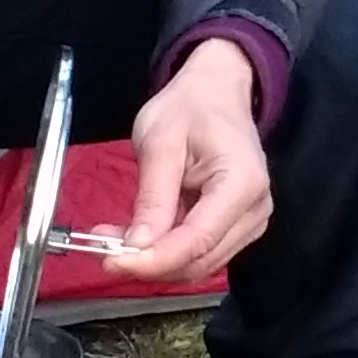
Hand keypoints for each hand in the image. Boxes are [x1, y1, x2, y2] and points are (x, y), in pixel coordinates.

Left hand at [100, 40, 272, 286]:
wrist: (217, 92)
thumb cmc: (191, 107)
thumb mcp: (160, 142)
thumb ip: (152, 197)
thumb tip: (137, 246)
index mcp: (241, 183)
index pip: (197, 240)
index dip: (153, 260)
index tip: (112, 262)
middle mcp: (254, 210)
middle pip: (199, 260)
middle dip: (150, 264)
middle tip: (103, 250)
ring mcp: (250, 221)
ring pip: (198, 265)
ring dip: (155, 261)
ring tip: (115, 239)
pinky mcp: (236, 227)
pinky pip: (199, 253)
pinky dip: (166, 253)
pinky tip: (138, 236)